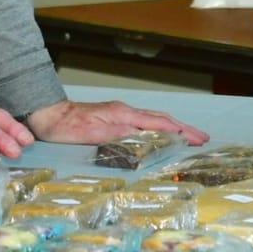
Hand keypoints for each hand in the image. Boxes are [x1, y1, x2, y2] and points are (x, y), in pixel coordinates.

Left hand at [24, 99, 209, 147]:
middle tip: (202, 139)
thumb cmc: (69, 127)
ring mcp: (120, 115)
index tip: (199, 139)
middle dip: (183, 129)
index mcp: (125, 115)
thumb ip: (123, 134)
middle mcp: (126, 112)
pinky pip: (143, 124)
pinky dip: (158, 130)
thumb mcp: (96, 133)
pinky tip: (160, 136)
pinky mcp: (114, 119)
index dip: (181, 132)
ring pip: (154, 121)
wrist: (50, 116)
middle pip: (162, 120)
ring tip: (188, 138)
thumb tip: (150, 136)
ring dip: (173, 129)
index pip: (160, 123)